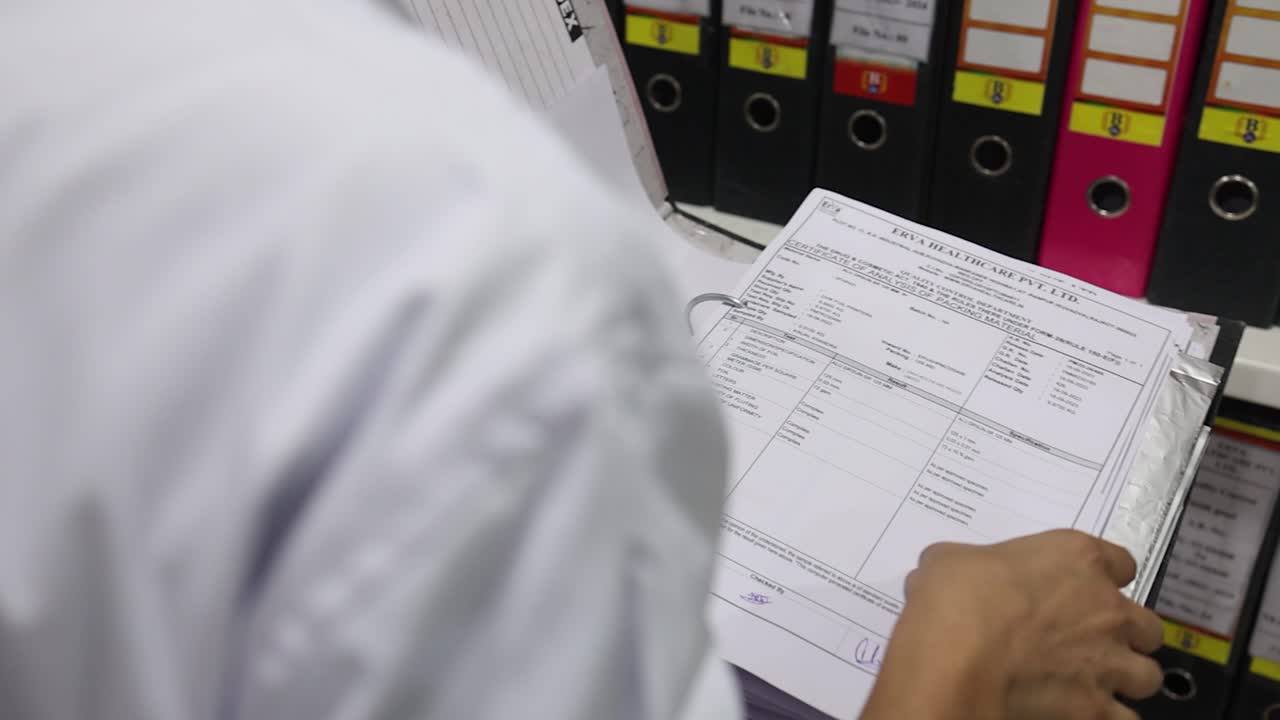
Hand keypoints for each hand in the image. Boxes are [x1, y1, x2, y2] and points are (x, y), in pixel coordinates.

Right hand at [861, 530, 1164, 719]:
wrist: (957, 654)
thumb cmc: (956, 597)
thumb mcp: (951, 560)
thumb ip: (972, 564)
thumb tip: (954, 572)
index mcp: (1078, 558)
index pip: (1121, 562)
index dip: (1105, 577)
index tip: (1084, 588)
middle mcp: (1106, 607)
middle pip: (1145, 624)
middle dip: (1126, 635)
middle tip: (1091, 642)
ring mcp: (1108, 660)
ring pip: (1146, 674)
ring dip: (1125, 679)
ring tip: (1093, 684)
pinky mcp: (1096, 707)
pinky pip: (1126, 719)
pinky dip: (1110, 717)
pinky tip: (1084, 713)